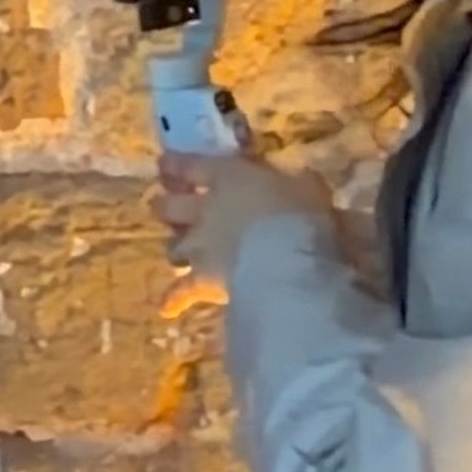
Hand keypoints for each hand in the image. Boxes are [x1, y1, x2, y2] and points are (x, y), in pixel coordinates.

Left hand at [155, 151, 332, 314]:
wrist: (288, 259)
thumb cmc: (301, 214)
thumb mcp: (307, 187)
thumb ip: (299, 183)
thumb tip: (304, 182)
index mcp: (227, 178)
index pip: (191, 166)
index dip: (176, 164)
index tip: (164, 163)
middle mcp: (204, 210)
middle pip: (169, 207)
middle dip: (165, 207)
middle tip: (163, 207)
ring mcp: (199, 246)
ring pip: (173, 247)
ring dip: (176, 248)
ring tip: (179, 253)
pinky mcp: (202, 280)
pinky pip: (181, 291)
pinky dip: (174, 299)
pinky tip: (167, 308)